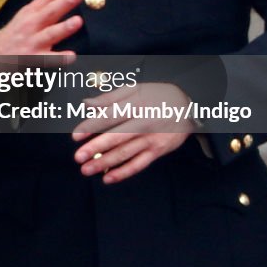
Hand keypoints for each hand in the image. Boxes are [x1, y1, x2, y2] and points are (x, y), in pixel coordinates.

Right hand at [0, 0, 84, 55]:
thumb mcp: (30, 11)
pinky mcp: (33, 59)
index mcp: (32, 10)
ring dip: (63, 28)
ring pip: (49, 34)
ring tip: (78, 21)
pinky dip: (59, 58)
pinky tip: (72, 56)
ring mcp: (32, 42)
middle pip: (49, 12)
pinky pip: (48, 60)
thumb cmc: (18, 31)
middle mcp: (31, 24)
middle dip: (63, 3)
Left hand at [72, 82, 193, 183]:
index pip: (109, 117)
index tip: (76, 136)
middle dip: (95, 149)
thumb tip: (87, 103)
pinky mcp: (158, 151)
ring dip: (105, 163)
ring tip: (87, 169)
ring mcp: (152, 139)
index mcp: (135, 105)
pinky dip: (123, 173)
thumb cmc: (159, 95)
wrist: (190, 105)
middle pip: (116, 137)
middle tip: (79, 157)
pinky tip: (108, 177)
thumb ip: (109, 97)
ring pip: (125, 153)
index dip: (91, 127)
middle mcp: (143, 123)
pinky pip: (139, 164)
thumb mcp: (136, 89)